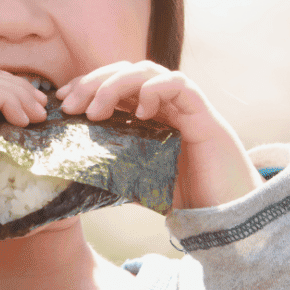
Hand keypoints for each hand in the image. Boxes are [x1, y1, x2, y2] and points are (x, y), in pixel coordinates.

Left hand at [56, 61, 263, 209]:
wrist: (228, 218)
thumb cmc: (185, 199)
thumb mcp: (137, 183)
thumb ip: (111, 173)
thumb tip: (68, 177)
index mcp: (147, 116)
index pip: (113, 85)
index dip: (86, 85)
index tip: (61, 101)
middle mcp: (164, 105)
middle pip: (126, 71)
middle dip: (94, 82)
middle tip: (71, 105)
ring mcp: (185, 106)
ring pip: (148, 72)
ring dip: (116, 84)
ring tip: (97, 111)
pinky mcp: (204, 114)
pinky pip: (180, 85)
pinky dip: (155, 89)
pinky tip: (139, 110)